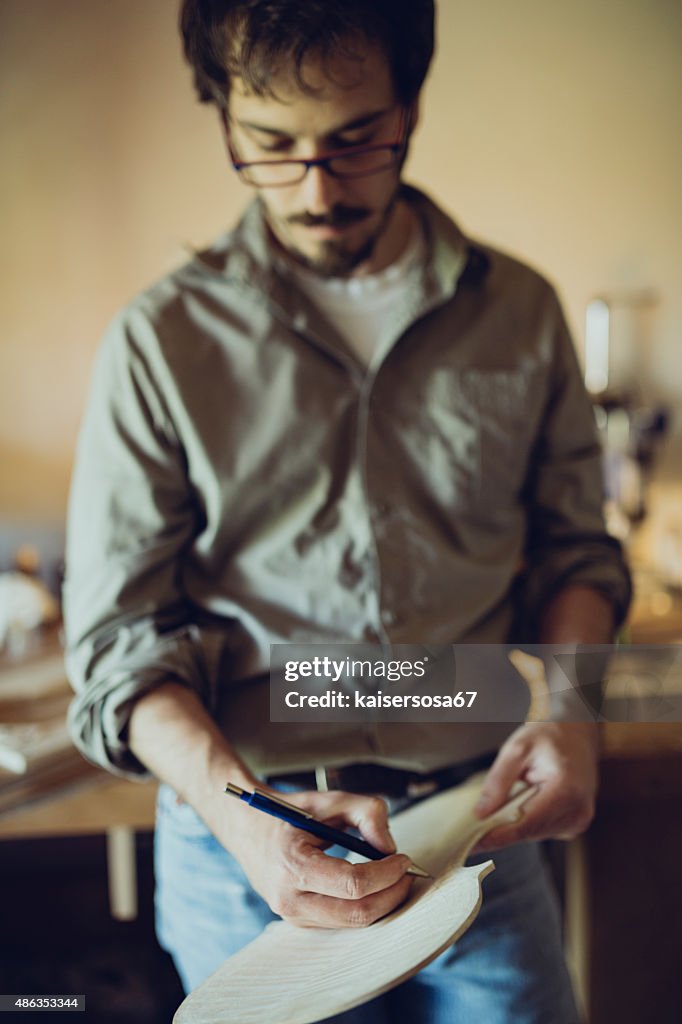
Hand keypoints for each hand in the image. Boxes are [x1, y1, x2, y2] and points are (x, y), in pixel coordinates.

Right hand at [226, 788, 413, 927]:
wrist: (246, 828)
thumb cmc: (289, 812)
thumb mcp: (327, 800)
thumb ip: (365, 813)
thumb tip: (390, 847)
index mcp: (293, 865)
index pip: (352, 884)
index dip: (386, 874)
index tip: (404, 858)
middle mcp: (289, 899)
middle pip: (356, 913)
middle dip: (391, 894)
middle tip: (407, 873)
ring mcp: (292, 916)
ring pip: (352, 923)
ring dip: (381, 903)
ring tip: (393, 877)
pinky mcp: (298, 922)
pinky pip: (341, 922)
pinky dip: (364, 906)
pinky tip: (374, 887)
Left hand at [473, 722, 598, 850]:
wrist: (577, 734)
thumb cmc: (549, 737)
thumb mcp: (517, 748)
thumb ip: (498, 781)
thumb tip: (481, 813)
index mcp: (566, 789)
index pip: (526, 823)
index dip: (498, 836)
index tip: (474, 843)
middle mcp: (577, 810)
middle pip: (530, 832)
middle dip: (500, 831)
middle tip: (472, 831)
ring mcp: (579, 820)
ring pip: (535, 834)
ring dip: (513, 826)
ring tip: (497, 810)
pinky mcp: (575, 823)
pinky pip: (543, 830)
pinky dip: (527, 822)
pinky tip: (519, 806)